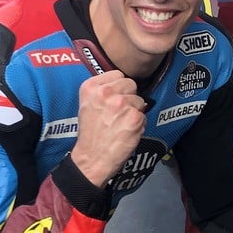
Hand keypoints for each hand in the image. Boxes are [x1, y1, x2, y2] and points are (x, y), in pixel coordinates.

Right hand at [71, 70, 146, 186]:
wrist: (92, 158)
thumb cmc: (91, 133)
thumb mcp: (87, 104)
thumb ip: (103, 90)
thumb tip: (123, 86)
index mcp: (91, 87)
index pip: (118, 74)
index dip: (119, 87)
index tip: (113, 98)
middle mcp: (105, 92)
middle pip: (131, 84)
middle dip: (128, 97)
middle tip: (118, 113)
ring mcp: (121, 104)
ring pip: (139, 100)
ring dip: (134, 111)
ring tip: (120, 124)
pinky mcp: (134, 117)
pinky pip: (144, 115)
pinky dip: (139, 124)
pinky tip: (127, 131)